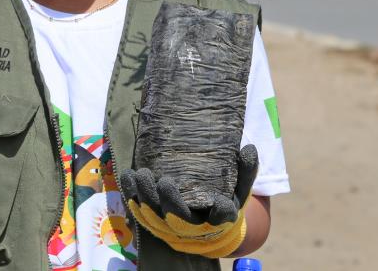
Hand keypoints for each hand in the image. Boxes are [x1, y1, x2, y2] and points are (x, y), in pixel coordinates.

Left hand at [120, 144, 258, 257]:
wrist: (210, 226)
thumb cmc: (226, 199)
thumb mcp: (240, 187)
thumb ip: (246, 170)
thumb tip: (250, 149)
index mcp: (219, 218)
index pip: (222, 216)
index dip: (220, 211)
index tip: (220, 203)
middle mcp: (195, 228)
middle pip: (180, 221)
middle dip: (170, 202)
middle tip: (163, 181)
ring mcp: (172, 228)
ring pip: (156, 219)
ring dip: (145, 199)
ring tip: (139, 175)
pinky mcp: (156, 224)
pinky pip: (141, 215)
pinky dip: (132, 198)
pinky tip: (128, 178)